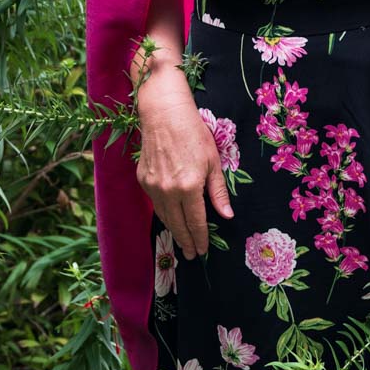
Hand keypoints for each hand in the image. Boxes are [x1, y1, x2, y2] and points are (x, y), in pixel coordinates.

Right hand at [134, 65, 233, 258]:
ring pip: (164, 216)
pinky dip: (164, 213)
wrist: (163, 114)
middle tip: (192, 255)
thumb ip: (217, 191)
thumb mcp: (213, 161)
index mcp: (189, 186)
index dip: (200, 238)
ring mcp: (153, 186)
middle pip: (178, 224)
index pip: (196, 222)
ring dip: (174, 230)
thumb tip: (226, 215)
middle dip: (186, 241)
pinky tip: (171, 218)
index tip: (203, 250)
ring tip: (182, 242)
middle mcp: (168, 190)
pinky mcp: (143, 180)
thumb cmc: (193, 133)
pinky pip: (156, 203)